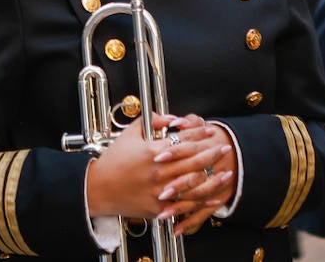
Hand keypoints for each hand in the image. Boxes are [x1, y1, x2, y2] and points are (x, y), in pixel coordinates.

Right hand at [85, 114, 233, 224]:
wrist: (97, 188)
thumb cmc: (112, 160)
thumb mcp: (129, 134)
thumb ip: (150, 121)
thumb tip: (169, 117)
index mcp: (153, 152)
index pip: (184, 140)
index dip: (200, 134)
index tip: (209, 130)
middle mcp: (159, 172)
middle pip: (194, 161)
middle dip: (212, 153)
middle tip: (224, 147)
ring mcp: (160, 192)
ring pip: (194, 184)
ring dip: (213, 178)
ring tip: (226, 172)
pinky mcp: (158, 208)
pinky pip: (184, 205)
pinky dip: (201, 201)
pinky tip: (213, 197)